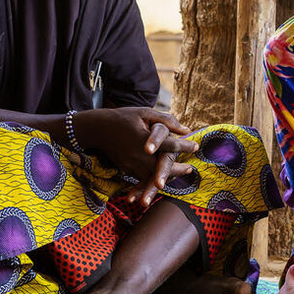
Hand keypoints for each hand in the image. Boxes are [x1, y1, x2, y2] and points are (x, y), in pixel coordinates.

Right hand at [79, 108, 196, 197]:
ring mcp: (130, 163)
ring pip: (152, 176)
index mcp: (144, 138)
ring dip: (166, 177)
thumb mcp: (145, 112)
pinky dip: (152, 180)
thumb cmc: (123, 117)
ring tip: (180, 173)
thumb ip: (166, 120)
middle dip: (177, 170)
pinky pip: (141, 178)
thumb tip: (186, 129)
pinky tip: (162, 177)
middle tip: (189, 169)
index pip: (169, 145)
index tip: (196, 147)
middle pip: (162, 166)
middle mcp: (137, 154)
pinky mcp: (126, 169)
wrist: (98, 129)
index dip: (184, 146)